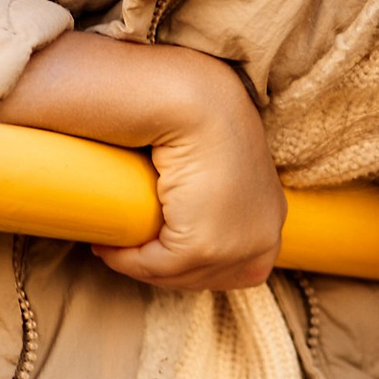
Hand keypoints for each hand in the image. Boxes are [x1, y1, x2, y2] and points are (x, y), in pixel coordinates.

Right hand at [0, 31, 283, 289]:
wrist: (196, 100)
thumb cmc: (202, 124)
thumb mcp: (223, 166)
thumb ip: (218, 196)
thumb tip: (184, 216)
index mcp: (270, 221)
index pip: (230, 270)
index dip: (183, 264)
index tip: (146, 247)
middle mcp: (265, 239)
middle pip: (203, 278)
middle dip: (160, 270)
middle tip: (121, 247)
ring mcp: (239, 245)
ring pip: (177, 276)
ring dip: (138, 264)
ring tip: (111, 243)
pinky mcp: (206, 244)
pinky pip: (157, 267)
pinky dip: (127, 260)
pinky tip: (108, 244)